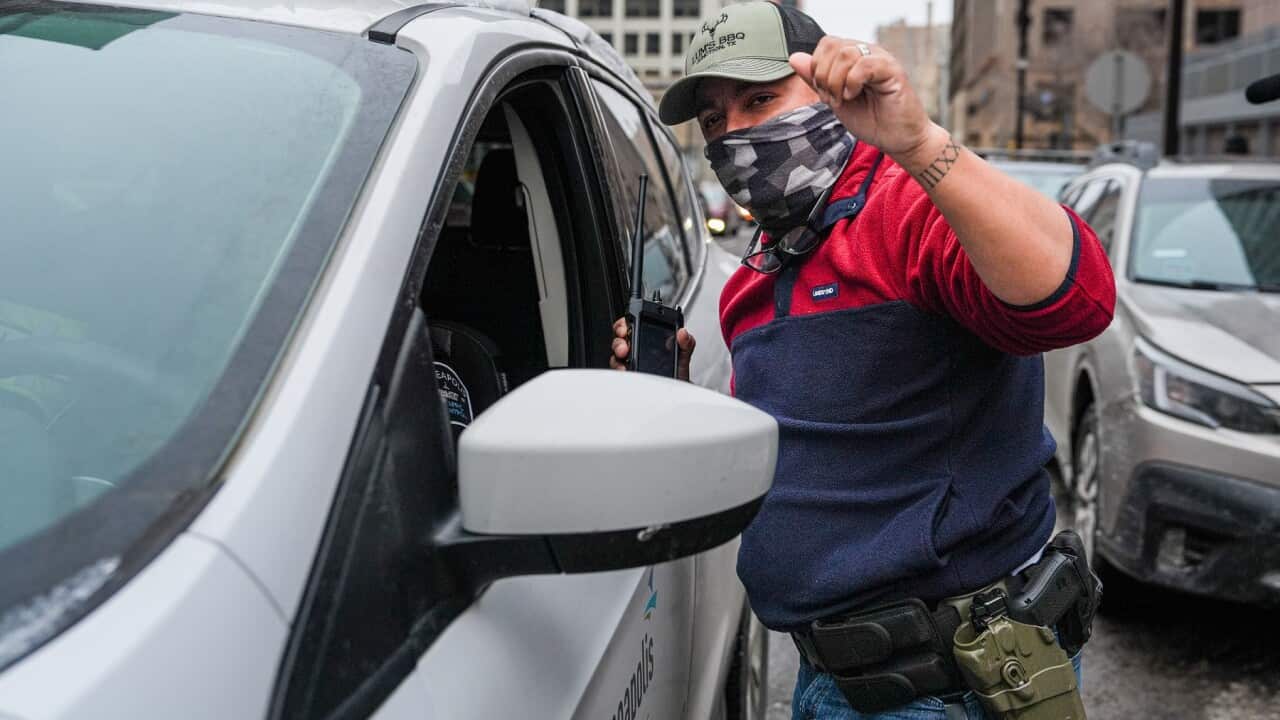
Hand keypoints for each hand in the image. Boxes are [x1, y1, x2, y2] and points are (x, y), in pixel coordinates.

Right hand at [609, 317, 695, 381]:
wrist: (677, 389)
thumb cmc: (678, 371)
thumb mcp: (684, 354)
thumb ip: (686, 342)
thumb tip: (683, 333)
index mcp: (648, 336)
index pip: (630, 324)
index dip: (625, 324)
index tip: (626, 328)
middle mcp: (636, 347)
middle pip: (619, 339)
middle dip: (619, 342)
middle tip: (624, 348)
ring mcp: (630, 361)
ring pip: (616, 356)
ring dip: (618, 358)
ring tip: (625, 361)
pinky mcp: (629, 373)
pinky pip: (619, 370)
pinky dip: (620, 370)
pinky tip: (626, 370)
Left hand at [789, 37, 937, 166]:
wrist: (897, 140)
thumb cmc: (871, 120)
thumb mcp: (834, 99)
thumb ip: (816, 79)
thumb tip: (794, 57)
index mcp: (854, 57)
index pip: (826, 44)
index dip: (817, 68)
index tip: (825, 94)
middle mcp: (868, 52)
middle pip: (832, 45)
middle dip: (823, 76)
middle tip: (833, 99)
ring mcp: (881, 59)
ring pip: (846, 53)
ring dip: (836, 81)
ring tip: (844, 100)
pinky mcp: (893, 70)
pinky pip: (864, 64)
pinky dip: (852, 83)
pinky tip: (854, 96)